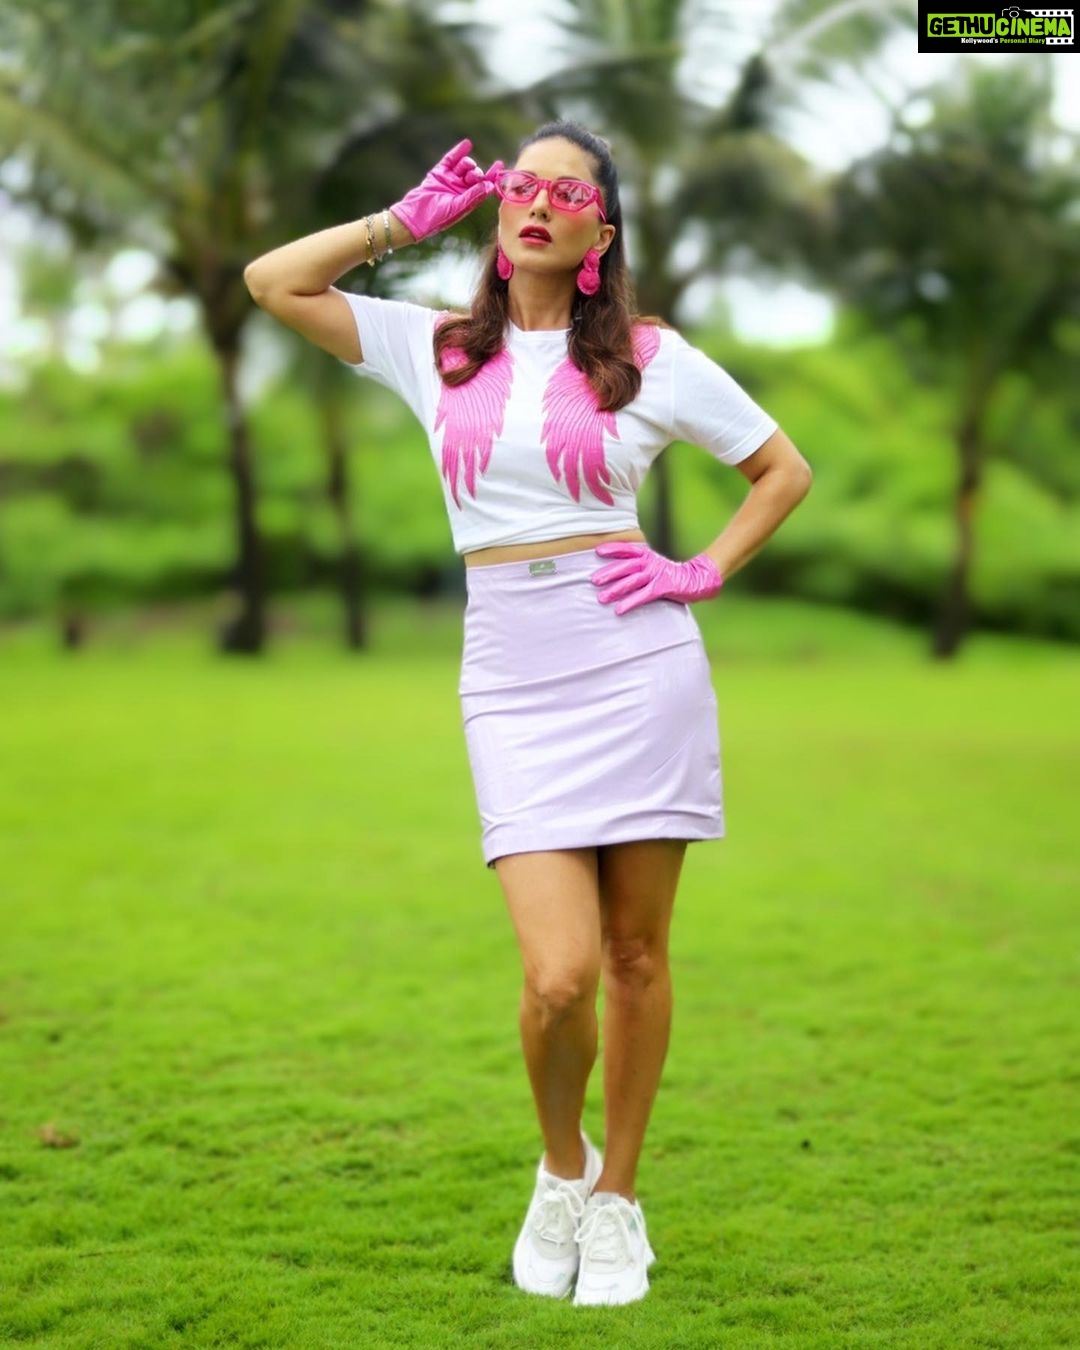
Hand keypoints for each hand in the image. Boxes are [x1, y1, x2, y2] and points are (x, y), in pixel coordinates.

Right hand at [389, 139, 501, 242]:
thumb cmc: (437, 218)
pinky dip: (458, 152)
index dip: (492, 176)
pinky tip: (467, 144)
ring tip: (467, 166)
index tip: (500, 165)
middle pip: (475, 176)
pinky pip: (450, 160)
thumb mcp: (457, 207)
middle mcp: (460, 190)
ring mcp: (450, 180)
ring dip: (468, 164)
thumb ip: (473, 196)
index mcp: (468, 201)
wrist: (415, 215)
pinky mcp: (439, 173)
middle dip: (477, 173)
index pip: (484, 187)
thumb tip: (489, 186)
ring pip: (464, 167)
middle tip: (473, 176)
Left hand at [591, 542, 723, 615]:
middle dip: (609, 573)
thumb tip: (619, 572)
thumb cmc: (672, 574)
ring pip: (632, 581)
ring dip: (615, 590)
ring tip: (601, 598)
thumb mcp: (654, 565)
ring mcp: (656, 575)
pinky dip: (630, 603)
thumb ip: (639, 566)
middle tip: (593, 580)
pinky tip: (619, 610)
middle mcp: (650, 563)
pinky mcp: (662, 587)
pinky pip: (643, 596)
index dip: (613, 549)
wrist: (698, 579)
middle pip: (626, 566)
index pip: (628, 549)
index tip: (597, 551)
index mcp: (648, 555)